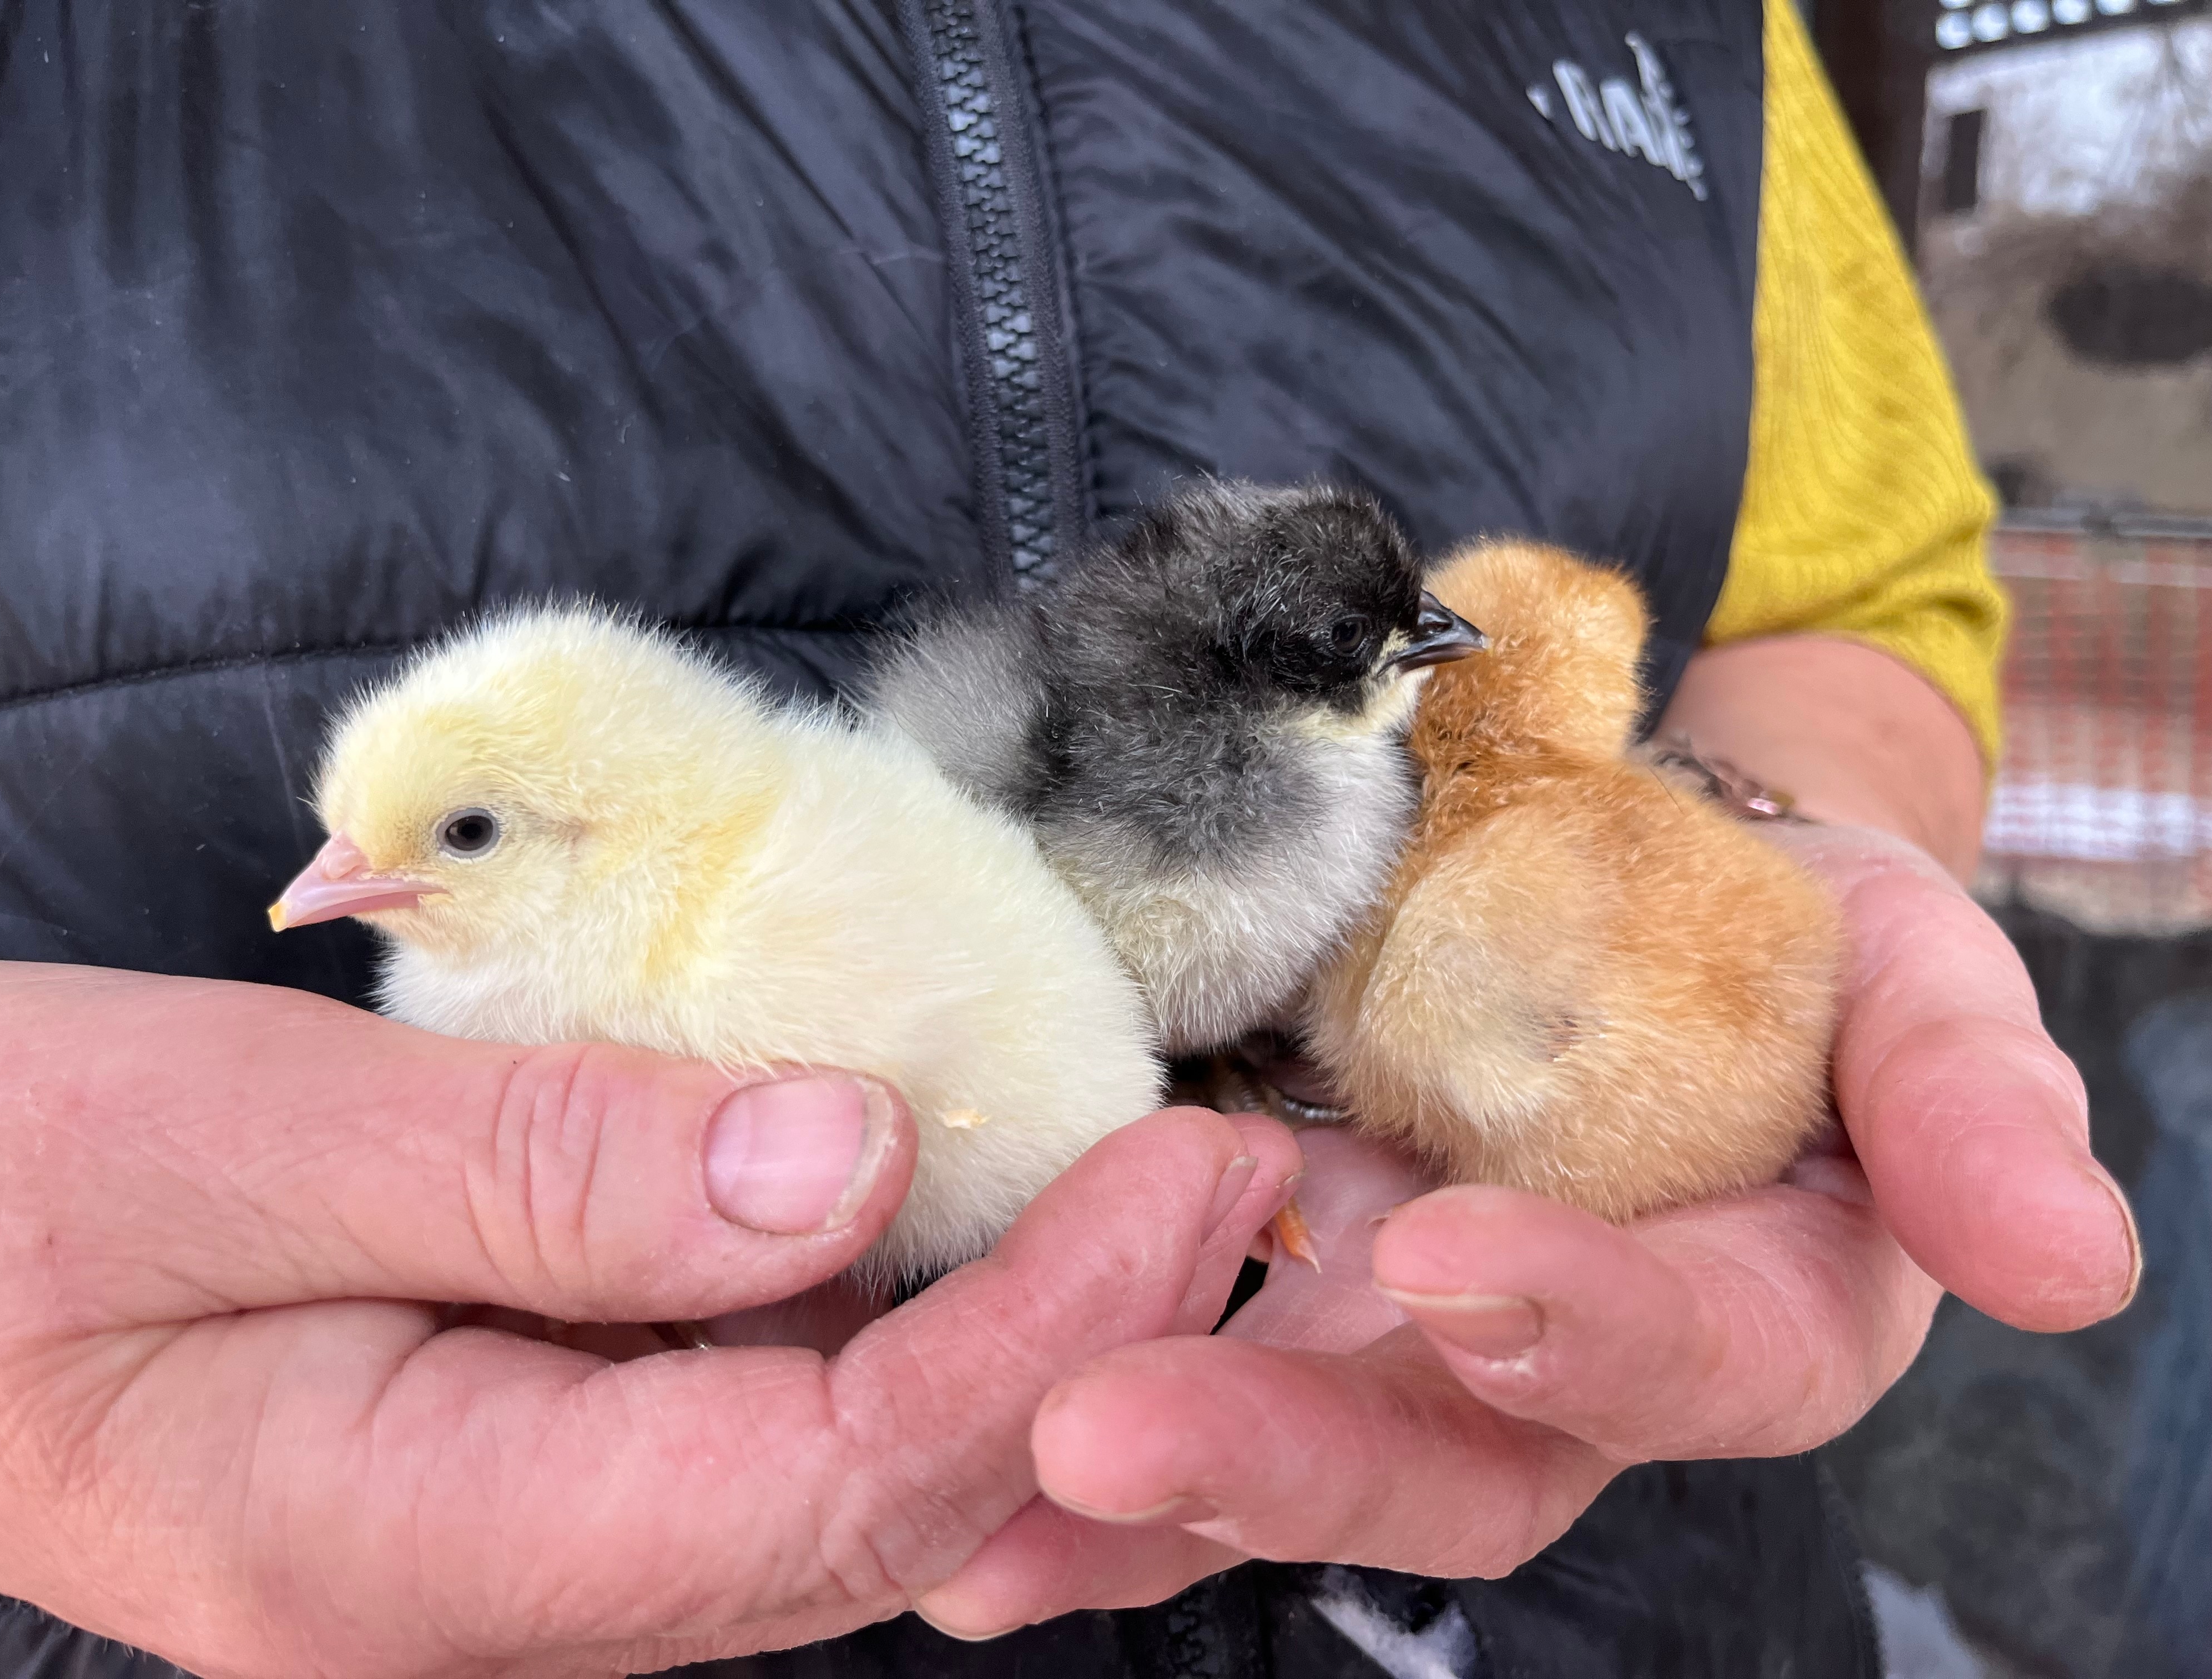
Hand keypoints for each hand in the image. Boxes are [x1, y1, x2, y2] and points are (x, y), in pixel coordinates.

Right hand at [0, 962, 1300, 1677]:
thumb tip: (853, 1159)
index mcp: (421, 1557)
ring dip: (1012, 1345)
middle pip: (858, 1519)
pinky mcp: (535, 1448)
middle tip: (1222, 1173)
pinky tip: (966, 1213)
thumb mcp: (243, 1140)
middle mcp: (509, 1595)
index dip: (1021, 1345)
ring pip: (830, 1479)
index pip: (812, 1488)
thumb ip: (549, 1167)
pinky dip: (888, 1321)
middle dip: (1073, 1353)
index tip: (1171, 1185)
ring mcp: (527, 1537)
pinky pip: (754, 1412)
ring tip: (1157, 1192)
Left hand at [916, 822, 2139, 1632]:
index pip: (1684, 1362)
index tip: (1454, 1262)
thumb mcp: (1903, 971)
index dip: (1586, 1332)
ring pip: (1272, 1442)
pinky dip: (1047, 1402)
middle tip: (1100, 1434)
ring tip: (961, 1493)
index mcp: (1730, 1301)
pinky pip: (1161, 1356)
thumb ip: (1969, 1103)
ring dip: (1122, 1478)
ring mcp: (1391, 1321)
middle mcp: (1548, 1356)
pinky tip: (929, 1426)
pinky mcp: (1268, 1265)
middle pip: (1438, 1457)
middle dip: (1278, 1454)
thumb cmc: (1783, 916)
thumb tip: (2076, 1260)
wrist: (1622, 849)